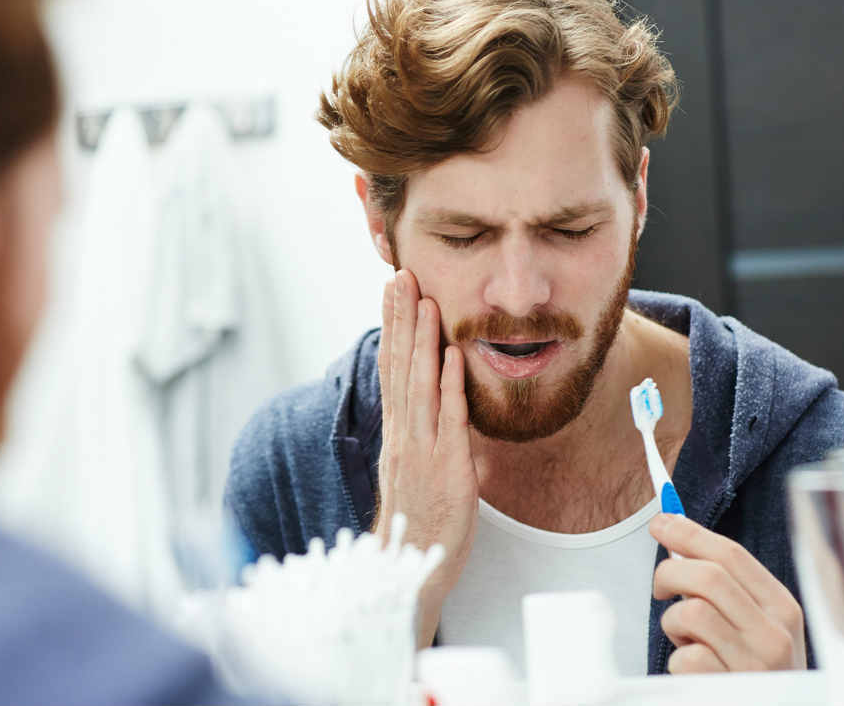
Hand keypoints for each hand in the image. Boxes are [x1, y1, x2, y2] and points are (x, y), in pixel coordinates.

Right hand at [375, 269, 477, 647]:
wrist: (410, 569)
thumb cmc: (418, 521)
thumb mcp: (415, 469)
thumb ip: (422, 433)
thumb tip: (434, 402)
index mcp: (397, 432)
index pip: (391, 368)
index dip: (392, 327)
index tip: (393, 290)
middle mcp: (403, 434)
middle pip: (399, 366)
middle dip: (400, 318)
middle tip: (401, 275)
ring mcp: (421, 449)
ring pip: (419, 384)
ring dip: (422, 340)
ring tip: (424, 300)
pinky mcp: (446, 467)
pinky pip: (449, 419)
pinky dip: (450, 385)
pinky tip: (452, 355)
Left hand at [650, 513, 805, 672]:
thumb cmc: (752, 667)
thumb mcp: (754, 625)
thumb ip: (725, 587)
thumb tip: (676, 533)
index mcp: (783, 609)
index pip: (732, 555)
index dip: (690, 533)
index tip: (661, 522)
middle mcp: (775, 634)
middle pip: (708, 575)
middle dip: (670, 572)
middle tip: (660, 587)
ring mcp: (756, 665)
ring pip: (692, 612)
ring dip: (674, 622)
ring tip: (684, 638)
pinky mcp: (731, 691)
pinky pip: (686, 657)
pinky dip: (678, 660)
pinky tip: (692, 669)